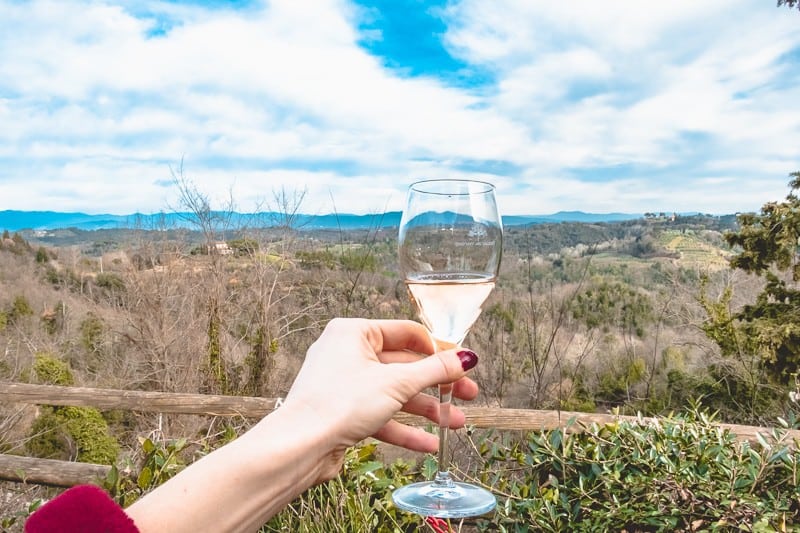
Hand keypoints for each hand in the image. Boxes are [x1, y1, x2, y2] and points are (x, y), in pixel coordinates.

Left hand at [282, 318, 479, 482]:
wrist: (300, 446)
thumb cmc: (339, 403)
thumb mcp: (397, 383)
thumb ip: (435, 370)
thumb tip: (466, 357)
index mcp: (354, 332)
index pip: (407, 333)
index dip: (438, 350)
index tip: (462, 365)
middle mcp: (348, 353)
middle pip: (404, 366)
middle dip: (437, 384)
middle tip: (467, 394)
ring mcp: (345, 385)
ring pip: (395, 393)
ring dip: (426, 409)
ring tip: (456, 423)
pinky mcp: (343, 413)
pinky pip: (380, 416)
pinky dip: (404, 429)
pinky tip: (429, 443)